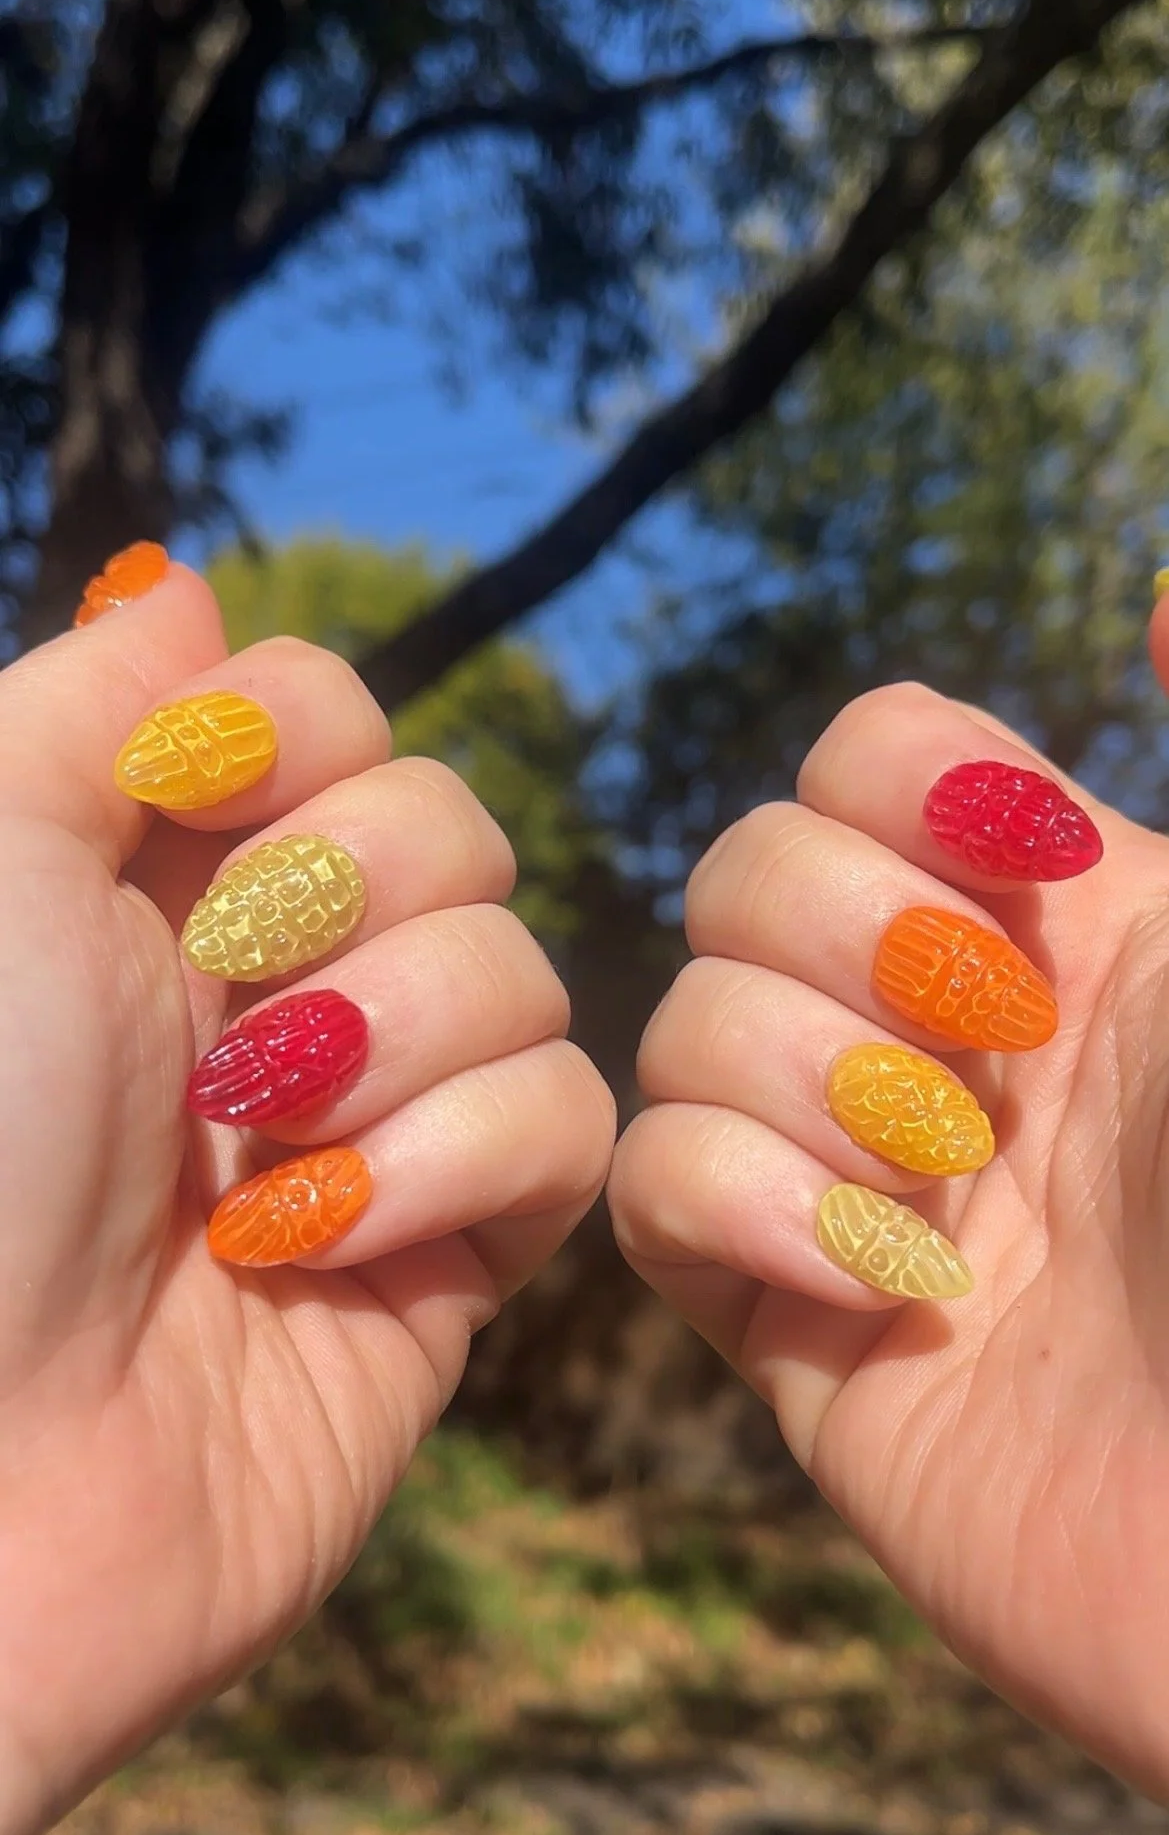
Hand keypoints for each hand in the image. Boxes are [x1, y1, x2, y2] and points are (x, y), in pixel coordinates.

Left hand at [0, 564, 613, 1834]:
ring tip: (257, 1164)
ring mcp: (373, 1116)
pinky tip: (327, 1247)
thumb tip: (186, 587)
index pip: (324, 710)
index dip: (296, 741)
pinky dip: (460, 1164)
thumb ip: (92, 698)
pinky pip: (566, 1120)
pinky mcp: (457, 1245)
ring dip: (395, 1046)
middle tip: (219, 1016)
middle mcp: (273, 981)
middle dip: (354, 902)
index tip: (197, 808)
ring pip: (525, 965)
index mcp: (152, 878)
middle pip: (449, 821)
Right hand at [608, 670, 1168, 1798]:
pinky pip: (648, 1193)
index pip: (869, 749)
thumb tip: (1163, 581)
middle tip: (999, 1057)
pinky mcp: (799, 1327)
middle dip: (840, 937)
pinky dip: (731, 1202)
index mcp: (1078, 917)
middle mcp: (954, 1031)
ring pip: (677, 1024)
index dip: (902, 784)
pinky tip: (880, 1284)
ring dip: (799, 1083)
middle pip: (744, 871)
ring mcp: (865, 1179)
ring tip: (951, 1197)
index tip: (1031, 876)